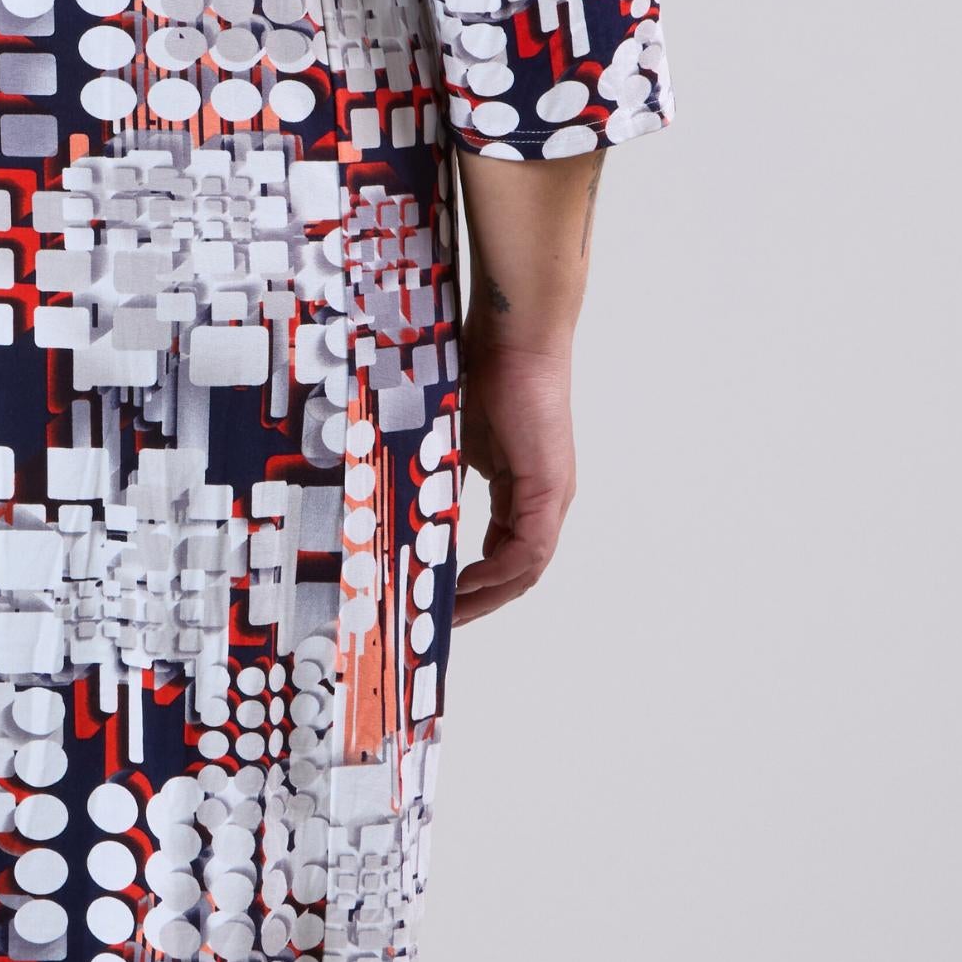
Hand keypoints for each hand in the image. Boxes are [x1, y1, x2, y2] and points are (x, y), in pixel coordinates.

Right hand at [453, 330, 575, 620]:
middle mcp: (544, 500)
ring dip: (489, 596)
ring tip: (450, 613)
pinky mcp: (549, 488)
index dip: (476, 582)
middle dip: (481, 601)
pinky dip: (498, 573)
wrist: (514, 338)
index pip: (504, 552)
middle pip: (518, 572)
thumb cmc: (483, 374)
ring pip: (525, 568)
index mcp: (524, 490)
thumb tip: (410, 508)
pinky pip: (528, 550)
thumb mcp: (453, 442)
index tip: (440, 598)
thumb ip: (444, 479)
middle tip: (442, 622)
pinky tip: (466, 584)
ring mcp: (551, 496)